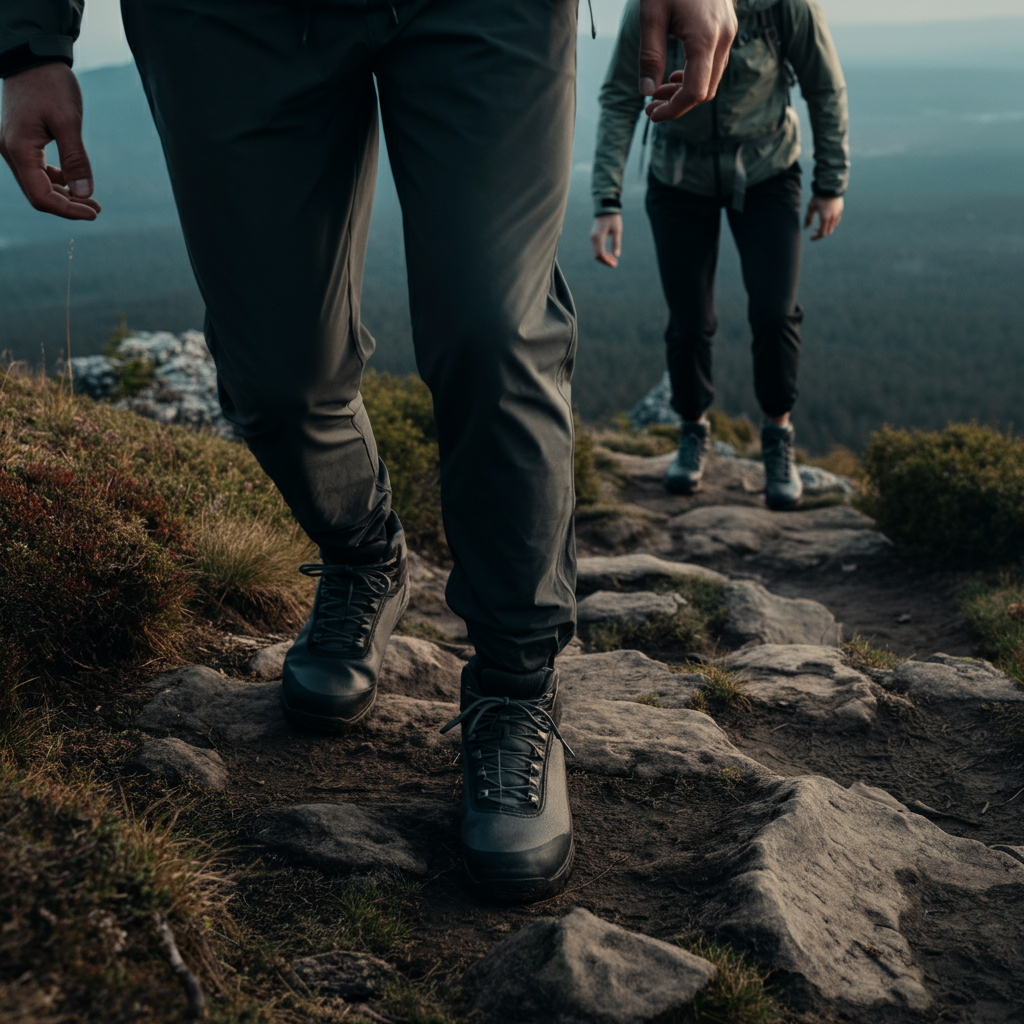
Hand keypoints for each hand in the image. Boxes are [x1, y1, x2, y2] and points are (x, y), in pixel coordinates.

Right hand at [0, 62, 99, 219]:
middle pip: (38, 195)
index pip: (41, 197)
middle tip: (97, 208)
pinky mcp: (21, 143)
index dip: (68, 210)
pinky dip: (57, 181)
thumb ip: (76, 160)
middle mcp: (11, 152)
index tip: (95, 212)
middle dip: (68, 206)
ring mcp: (13, 147)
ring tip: (91, 199)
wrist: (33, 57)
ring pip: (37, 185)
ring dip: (64, 196)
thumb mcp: (68, 122)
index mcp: (19, 149)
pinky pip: (37, 172)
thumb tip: (83, 194)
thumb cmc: (51, 84)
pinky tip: (76, 181)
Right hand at [590, 214, 622, 267]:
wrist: (606, 208)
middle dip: (605, 261)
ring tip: (613, 260)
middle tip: (615, 264)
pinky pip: (596, 249)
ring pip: (596, 253)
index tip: (615, 264)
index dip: (607, 261)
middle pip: (597, 256)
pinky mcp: (594, 237)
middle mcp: (593, 239)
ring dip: (604, 258)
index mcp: (598, 237)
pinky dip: (602, 254)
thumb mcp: (617, 230)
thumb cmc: (613, 218)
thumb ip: (616, 243)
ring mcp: (593, 238)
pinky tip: (609, 254)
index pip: (600, 254)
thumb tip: (617, 255)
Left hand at [639, 0, 736, 122]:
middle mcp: (723, 38)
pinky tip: (675, 75)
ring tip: (658, 91)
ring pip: (711, 80)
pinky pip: (714, 65)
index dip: (673, 110)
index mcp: (705, 38)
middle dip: (678, 104)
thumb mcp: (651, 15)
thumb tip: (646, 93)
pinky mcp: (727, 28)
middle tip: (651, 107)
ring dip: (685, 92)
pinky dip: (695, 76)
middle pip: (705, 91)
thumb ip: (649, 56)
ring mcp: (729, 33)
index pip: (695, 91)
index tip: (652, 114)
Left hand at [804, 195, 842, 240]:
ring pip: (833, 227)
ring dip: (826, 229)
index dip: (816, 237)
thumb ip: (808, 218)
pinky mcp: (840, 210)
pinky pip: (836, 221)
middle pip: (828, 232)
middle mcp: (833, 217)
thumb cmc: (819, 196)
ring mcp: (838, 214)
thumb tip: (805, 228)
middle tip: (813, 232)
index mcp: (825, 218)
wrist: (830, 185)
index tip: (811, 238)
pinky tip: (825, 221)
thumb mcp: (811, 207)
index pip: (822, 233)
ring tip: (818, 226)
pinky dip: (830, 224)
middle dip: (820, 234)